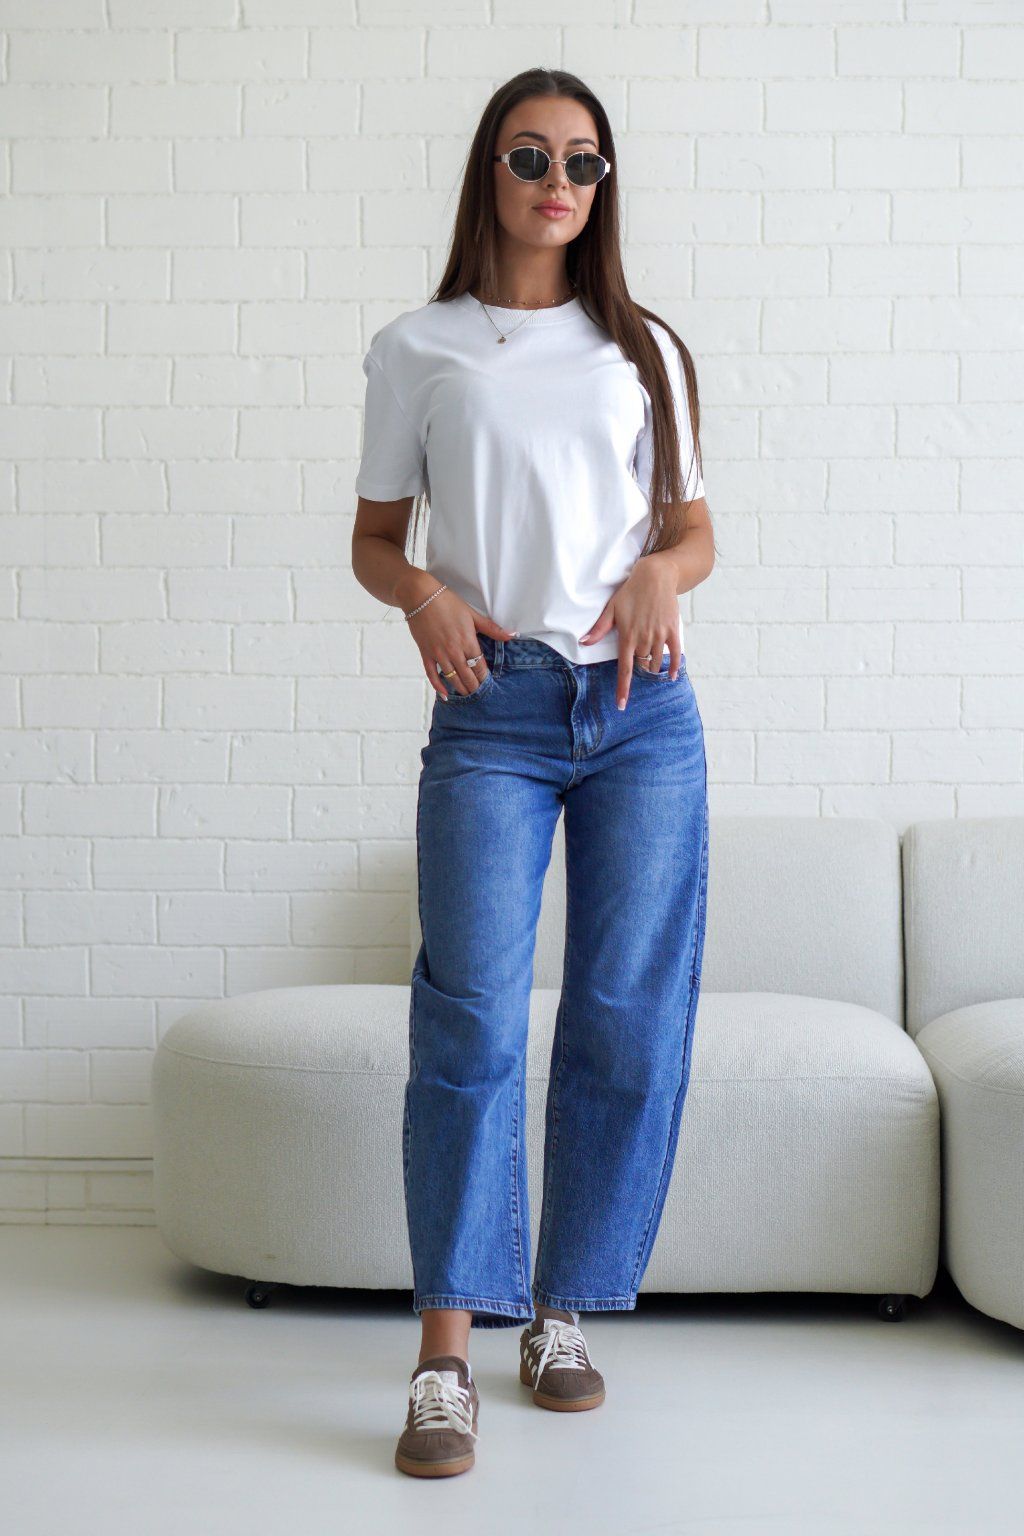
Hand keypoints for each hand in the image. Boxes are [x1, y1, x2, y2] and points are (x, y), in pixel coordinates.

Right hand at [406, 584, 516, 699]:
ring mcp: (439, 654)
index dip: (484, 677)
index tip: (487, 684)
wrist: (421, 597)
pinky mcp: (426, 653)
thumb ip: (491, 628)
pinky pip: (432, 674)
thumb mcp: (472, 614)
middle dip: (474, 687)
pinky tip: (444, 694)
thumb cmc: (447, 603)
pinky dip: (438, 685)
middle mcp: (454, 651)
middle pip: (467, 676)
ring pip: (452, 678)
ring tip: (467, 695)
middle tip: (479, 694)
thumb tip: (511, 635)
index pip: (479, 666)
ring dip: (460, 688)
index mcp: (467, 641)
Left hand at [578, 553, 682, 709]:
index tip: (621, 704)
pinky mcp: (673, 630)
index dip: (623, 688)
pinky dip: (673, 667)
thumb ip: (599, 628)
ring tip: (649, 667)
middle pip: (641, 664)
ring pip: (656, 661)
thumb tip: (584, 642)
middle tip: (635, 659)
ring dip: (652, 667)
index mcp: (628, 636)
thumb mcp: (612, 608)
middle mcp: (645, 639)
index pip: (624, 669)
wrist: (656, 576)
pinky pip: (674, 654)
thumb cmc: (631, 592)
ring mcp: (660, 635)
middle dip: (638, 666)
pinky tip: (670, 676)